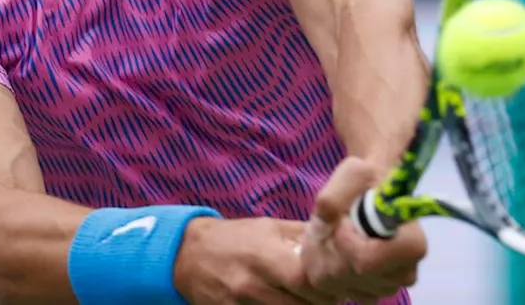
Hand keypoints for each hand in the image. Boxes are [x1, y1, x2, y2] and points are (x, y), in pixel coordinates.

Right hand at [173, 216, 334, 304]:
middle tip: (330, 294)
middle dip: (322, 302)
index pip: (304, 279)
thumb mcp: (267, 226)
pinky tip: (287, 304)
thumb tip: (337, 236)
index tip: (336, 281)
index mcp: (262, 254)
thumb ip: (301, 234)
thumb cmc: (234, 238)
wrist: (187, 256)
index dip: (326, 284)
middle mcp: (252, 283)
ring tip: (310, 299)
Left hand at [298, 157, 427, 304]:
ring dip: (328, 255)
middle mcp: (402, 274)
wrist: (369, 195)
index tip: (344, 221)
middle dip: (335, 246)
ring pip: (339, 281)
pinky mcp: (365, 296)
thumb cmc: (366, 183)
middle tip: (336, 224)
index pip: (369, 259)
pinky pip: (333, 289)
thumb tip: (325, 218)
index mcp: (411, 244)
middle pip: (350, 272)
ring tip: (336, 234)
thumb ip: (337, 193)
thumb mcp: (353, 172)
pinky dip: (327, 268)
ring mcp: (384, 289)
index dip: (349, 240)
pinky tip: (335, 250)